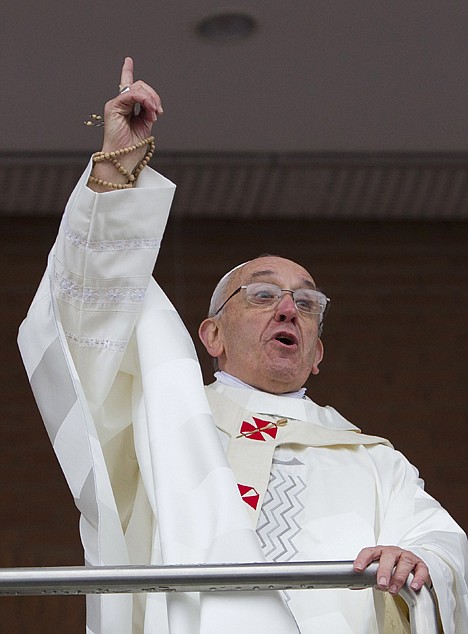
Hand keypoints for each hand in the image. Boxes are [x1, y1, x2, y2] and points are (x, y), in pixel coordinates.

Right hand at [89, 57, 162, 189]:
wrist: (123, 159)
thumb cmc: (133, 147)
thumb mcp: (146, 126)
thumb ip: (148, 112)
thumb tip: (153, 104)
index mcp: (127, 108)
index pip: (129, 87)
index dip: (127, 72)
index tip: (128, 60)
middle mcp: (120, 104)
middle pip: (140, 86)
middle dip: (154, 96)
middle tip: (158, 112)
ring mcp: (116, 104)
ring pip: (137, 88)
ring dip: (151, 99)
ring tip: (155, 114)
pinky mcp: (113, 107)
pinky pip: (131, 94)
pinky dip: (144, 100)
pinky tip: (150, 111)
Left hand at [353, 545, 430, 594]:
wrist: (409, 564)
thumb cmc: (391, 566)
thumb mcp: (378, 569)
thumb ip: (367, 577)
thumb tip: (353, 584)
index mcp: (380, 552)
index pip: (370, 552)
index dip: (363, 559)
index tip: (358, 568)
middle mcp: (393, 552)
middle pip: (388, 557)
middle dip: (384, 570)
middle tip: (381, 583)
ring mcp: (407, 557)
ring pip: (404, 562)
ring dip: (399, 577)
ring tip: (393, 589)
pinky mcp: (420, 565)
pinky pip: (421, 569)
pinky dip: (418, 578)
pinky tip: (414, 586)